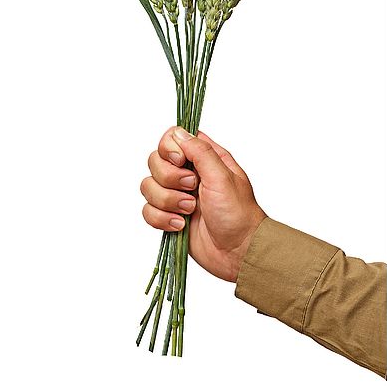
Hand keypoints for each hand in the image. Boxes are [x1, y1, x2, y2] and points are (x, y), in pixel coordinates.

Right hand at [140, 127, 266, 281]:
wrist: (237, 252)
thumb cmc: (238, 214)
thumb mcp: (223, 177)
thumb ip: (200, 152)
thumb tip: (178, 133)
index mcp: (203, 158)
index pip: (171, 138)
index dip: (170, 149)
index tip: (181, 162)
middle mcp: (187, 173)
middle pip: (155, 161)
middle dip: (170, 179)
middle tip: (192, 189)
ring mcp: (176, 195)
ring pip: (148, 186)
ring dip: (167, 201)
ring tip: (189, 211)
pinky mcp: (168, 216)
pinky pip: (147, 210)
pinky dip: (161, 219)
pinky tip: (180, 225)